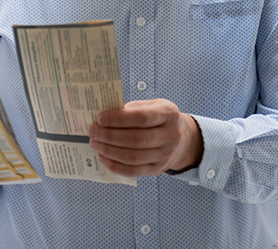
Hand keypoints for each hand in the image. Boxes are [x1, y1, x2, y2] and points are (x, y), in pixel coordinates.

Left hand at [88, 99, 202, 177]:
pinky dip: (115, 166)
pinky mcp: (157, 169)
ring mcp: (164, 155)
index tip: (100, 118)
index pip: (141, 118)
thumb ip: (133, 109)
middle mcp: (169, 136)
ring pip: (132, 157)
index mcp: (168, 114)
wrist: (184, 139)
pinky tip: (103, 157)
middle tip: (93, 131)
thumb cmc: (162, 119)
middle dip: (109, 136)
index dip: (119, 119)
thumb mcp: (153, 106)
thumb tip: (106, 116)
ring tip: (95, 143)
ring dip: (109, 151)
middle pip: (135, 139)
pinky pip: (133, 171)